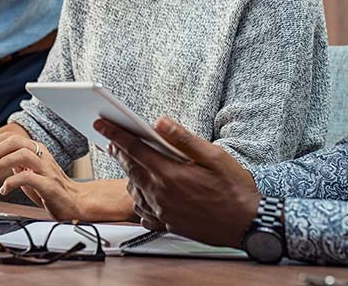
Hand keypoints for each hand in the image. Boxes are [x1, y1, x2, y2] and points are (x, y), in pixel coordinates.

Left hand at [0, 132, 83, 219]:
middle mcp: (42, 155)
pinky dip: (11, 182)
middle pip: (15, 141)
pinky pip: (28, 177)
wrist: (74, 202)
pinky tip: (5, 189)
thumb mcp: (27, 168)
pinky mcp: (48, 185)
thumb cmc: (49, 187)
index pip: (11, 137)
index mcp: (36, 149)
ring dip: (3, 163)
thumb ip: (13, 156)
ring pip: (22, 155)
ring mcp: (46, 169)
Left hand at [95, 117, 259, 247]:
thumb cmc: (235, 190)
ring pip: (134, 189)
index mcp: (170, 175)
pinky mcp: (167, 223)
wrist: (246, 224)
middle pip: (130, 168)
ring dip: (130, 174)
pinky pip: (143, 209)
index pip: (134, 149)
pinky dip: (140, 197)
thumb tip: (161, 122)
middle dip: (118, 151)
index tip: (101, 124)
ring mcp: (162, 211)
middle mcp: (161, 195)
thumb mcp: (214, 156)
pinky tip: (146, 190)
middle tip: (110, 140)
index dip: (115, 134)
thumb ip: (184, 139)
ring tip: (132, 162)